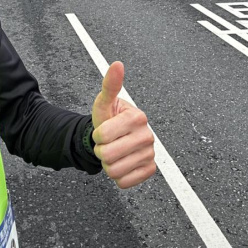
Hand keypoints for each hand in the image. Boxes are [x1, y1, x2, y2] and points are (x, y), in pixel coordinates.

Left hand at [91, 62, 155, 188]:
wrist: (114, 138)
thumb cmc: (108, 118)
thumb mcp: (104, 102)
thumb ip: (110, 84)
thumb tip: (117, 64)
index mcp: (138, 117)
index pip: (103, 135)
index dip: (96, 135)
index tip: (102, 130)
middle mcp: (148, 136)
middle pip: (107, 155)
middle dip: (100, 151)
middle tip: (107, 143)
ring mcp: (150, 154)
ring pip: (114, 171)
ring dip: (107, 164)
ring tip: (113, 152)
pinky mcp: (150, 170)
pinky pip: (124, 182)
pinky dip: (117, 176)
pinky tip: (121, 163)